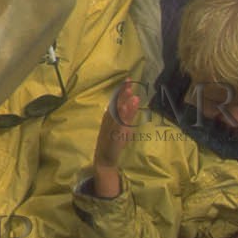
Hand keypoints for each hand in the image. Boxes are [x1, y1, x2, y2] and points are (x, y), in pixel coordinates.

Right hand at [92, 79, 140, 197]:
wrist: (104, 158)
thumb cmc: (113, 143)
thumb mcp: (122, 128)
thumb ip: (127, 117)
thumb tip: (133, 104)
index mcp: (111, 116)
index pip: (117, 100)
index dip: (122, 90)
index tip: (128, 80)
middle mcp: (110, 119)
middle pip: (116, 103)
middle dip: (123, 92)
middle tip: (129, 80)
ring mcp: (111, 126)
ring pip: (117, 112)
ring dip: (124, 101)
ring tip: (130, 92)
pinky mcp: (113, 134)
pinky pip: (118, 123)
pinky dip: (122, 116)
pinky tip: (125, 108)